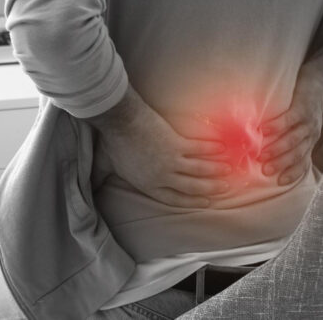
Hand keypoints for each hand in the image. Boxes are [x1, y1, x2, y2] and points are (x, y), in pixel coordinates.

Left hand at [93, 89, 230, 208]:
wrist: (119, 121)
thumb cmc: (112, 142)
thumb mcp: (107, 166)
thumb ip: (105, 178)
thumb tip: (93, 186)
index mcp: (148, 185)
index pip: (174, 198)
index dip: (192, 201)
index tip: (206, 202)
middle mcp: (163, 177)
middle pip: (192, 186)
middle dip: (210, 188)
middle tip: (224, 188)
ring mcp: (171, 160)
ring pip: (200, 169)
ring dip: (216, 170)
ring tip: (229, 170)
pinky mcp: (176, 143)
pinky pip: (199, 149)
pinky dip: (211, 149)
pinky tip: (221, 149)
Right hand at [257, 69, 322, 185]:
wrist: (319, 79)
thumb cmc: (303, 104)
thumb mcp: (302, 125)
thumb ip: (290, 138)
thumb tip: (266, 151)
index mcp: (310, 142)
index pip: (303, 162)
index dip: (292, 173)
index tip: (278, 182)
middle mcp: (311, 135)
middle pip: (297, 154)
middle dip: (281, 164)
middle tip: (265, 171)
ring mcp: (308, 121)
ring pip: (293, 139)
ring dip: (278, 149)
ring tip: (262, 155)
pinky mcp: (302, 107)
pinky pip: (289, 118)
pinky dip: (276, 126)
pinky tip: (263, 130)